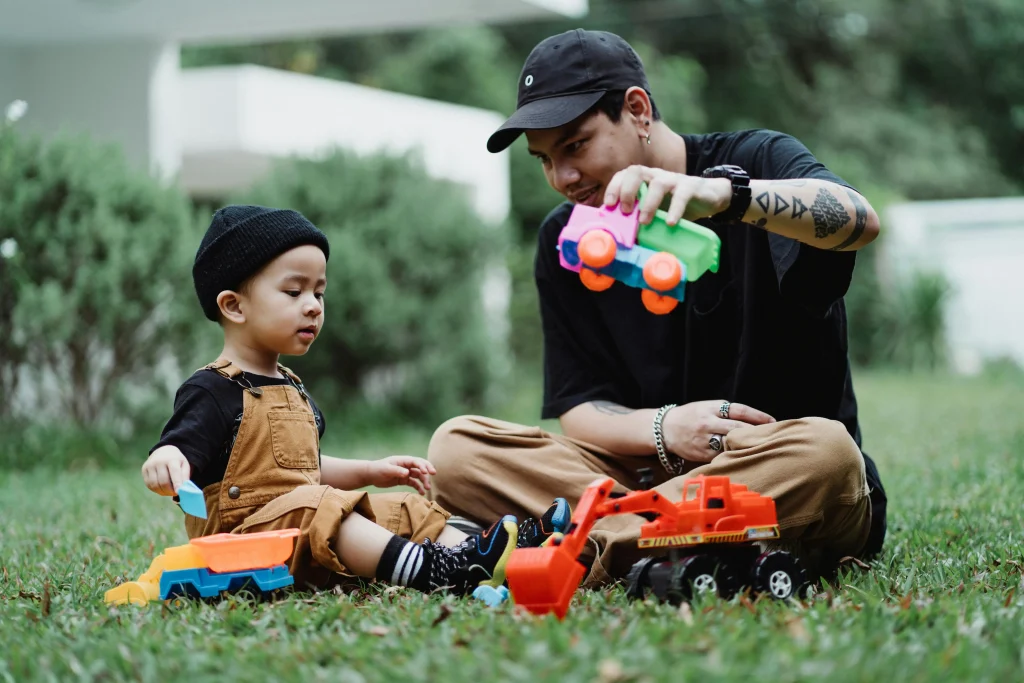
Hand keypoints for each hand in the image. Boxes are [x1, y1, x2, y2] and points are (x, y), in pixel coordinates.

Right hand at [141, 445, 190, 495]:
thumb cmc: (176, 461)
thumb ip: (185, 477)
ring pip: (155, 484)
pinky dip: (156, 490)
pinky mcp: (144, 469)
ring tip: (168, 492)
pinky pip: (149, 484)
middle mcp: (159, 461)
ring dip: (162, 492)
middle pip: (163, 481)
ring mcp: (150, 465)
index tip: (178, 492)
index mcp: (172, 459)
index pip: (174, 472)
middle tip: (175, 493)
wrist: (163, 451)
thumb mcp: (184, 465)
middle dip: (169, 491)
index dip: (177, 483)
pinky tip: (161, 488)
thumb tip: (184, 490)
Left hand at [366, 456, 436, 494]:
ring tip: (427, 489)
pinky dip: (418, 487)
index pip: (416, 461)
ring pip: (418, 476)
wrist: (371, 475)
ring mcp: (406, 473)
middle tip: (434, 474)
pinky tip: (422, 493)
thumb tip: (407, 473)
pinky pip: (414, 483)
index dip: (423, 465)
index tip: (427, 472)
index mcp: (403, 460)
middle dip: (427, 470)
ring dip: (424, 481)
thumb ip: (397, 471)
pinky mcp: (404, 480)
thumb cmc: (377, 469)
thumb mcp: (386, 469)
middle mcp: (406, 465)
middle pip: (420, 466)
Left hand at [604, 165, 731, 225]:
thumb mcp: (655, 210)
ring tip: (644, 222)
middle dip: (627, 190)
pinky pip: (682, 194)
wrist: (708, 198)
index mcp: (645, 180)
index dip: (614, 186)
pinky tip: (671, 223)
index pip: (625, 174)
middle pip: (636, 171)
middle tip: (625, 211)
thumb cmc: (675, 205)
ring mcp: (674, 180)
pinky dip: (675, 209)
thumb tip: (620, 237)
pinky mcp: (691, 187)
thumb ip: (639, 216)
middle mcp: (656, 176)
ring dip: (648, 203)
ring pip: (658, 183)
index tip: (608, 204)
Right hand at [661, 400, 774, 463]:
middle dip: (756, 433)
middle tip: (772, 437)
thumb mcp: (706, 407)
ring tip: (761, 449)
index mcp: (711, 408)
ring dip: (746, 446)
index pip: (739, 410)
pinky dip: (734, 456)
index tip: (773, 421)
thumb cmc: (691, 416)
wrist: (664, 429)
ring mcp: (704, 439)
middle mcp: (708, 423)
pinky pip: (721, 456)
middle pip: (737, 428)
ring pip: (730, 444)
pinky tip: (744, 458)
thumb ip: (726, 412)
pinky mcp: (701, 454)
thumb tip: (753, 420)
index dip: (758, 416)